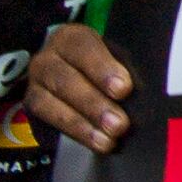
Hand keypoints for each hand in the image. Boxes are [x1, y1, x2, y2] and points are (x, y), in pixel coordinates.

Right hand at [26, 22, 130, 153]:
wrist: (77, 72)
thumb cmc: (105, 63)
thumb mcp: (116, 56)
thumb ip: (128, 67)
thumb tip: (149, 88)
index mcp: (72, 38)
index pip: (84, 47)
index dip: (103, 68)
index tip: (124, 89)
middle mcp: (48, 57)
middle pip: (66, 79)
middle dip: (94, 104)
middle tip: (120, 124)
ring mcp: (36, 81)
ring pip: (50, 102)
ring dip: (82, 124)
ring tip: (108, 139)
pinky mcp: (33, 104)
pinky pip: (46, 120)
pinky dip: (74, 133)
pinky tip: (96, 142)